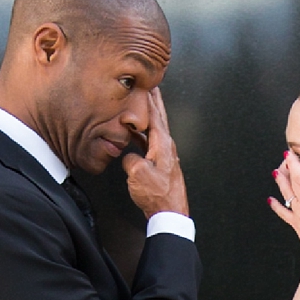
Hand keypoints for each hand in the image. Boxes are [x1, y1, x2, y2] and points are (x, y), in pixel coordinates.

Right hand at [125, 86, 189, 219]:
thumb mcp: (137, 173)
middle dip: (154, 103)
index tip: (147, 85)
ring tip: (140, 109)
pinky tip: (136, 138)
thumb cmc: (158, 195)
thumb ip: (130, 158)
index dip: (150, 99)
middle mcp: (167, 148)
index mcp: (163, 145)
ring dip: (147, 119)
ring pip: (154, 132)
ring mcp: (165, 157)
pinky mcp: (162, 167)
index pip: (155, 115)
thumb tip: (129, 157)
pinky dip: (143, 138)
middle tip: (150, 88)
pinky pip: (151, 145)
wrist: (170, 214)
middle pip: (159, 119)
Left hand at [269, 151, 299, 265]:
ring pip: (286, 192)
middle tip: (285, 159)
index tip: (290, 153)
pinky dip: (276, 205)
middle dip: (287, 168)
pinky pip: (283, 212)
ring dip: (280, 182)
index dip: (293, 162)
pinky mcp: (296, 223)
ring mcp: (298, 212)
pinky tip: (270, 200)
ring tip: (276, 173)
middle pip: (291, 180)